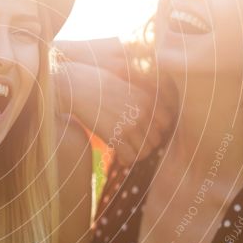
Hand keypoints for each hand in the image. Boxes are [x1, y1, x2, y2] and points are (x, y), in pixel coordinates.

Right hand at [54, 38, 173, 165]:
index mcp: (149, 97)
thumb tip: (146, 116)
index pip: (167, 121)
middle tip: (133, 144)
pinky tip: (118, 157)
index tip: (145, 131)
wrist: (75, 86)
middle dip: (146, 143)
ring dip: (136, 153)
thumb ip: (140, 97)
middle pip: (157, 138)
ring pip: (146, 150)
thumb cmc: (96, 82)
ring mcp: (131, 124)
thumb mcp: (125, 83)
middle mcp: (144, 111)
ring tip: (126, 151)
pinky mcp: (117, 135)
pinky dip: (126, 160)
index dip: (156, 129)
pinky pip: (130, 157)